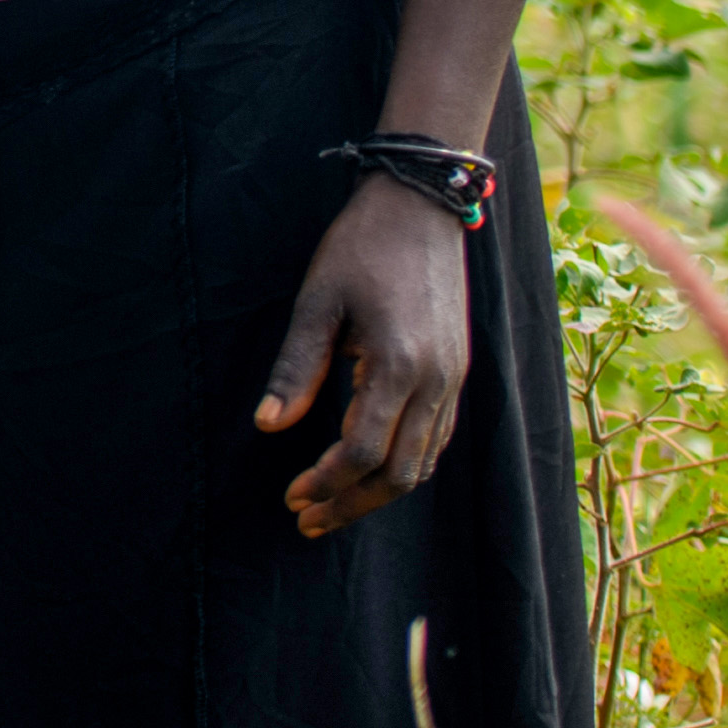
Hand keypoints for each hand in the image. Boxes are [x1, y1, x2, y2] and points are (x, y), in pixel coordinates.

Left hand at [260, 175, 478, 537]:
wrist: (422, 207)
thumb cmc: (360, 247)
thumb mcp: (317, 301)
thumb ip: (296, 368)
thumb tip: (268, 426)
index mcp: (400, 366)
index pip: (363, 451)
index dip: (326, 482)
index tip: (292, 498)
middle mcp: (438, 382)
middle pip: (401, 472)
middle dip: (352, 503)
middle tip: (308, 520)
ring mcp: (456, 380)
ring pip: (424, 462)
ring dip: (379, 492)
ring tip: (332, 505)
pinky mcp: (459, 372)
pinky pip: (438, 439)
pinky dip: (406, 465)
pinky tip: (371, 469)